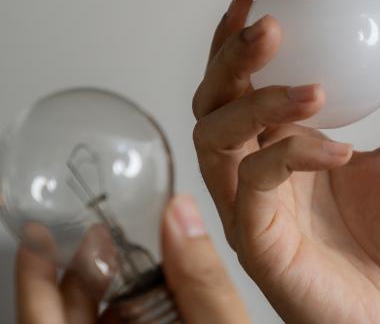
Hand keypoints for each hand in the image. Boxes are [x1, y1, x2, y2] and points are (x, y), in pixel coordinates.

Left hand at [14, 195, 251, 323]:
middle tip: (99, 235)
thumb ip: (200, 279)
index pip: (41, 319)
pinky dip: (126, 311)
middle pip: (63, 317)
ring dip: (108, 291)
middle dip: (82, 272)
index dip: (32, 275)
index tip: (34, 235)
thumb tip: (181, 212)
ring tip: (131, 260)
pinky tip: (155, 295)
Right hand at [191, 0, 379, 323]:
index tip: (255, 2)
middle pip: (213, 105)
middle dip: (232, 60)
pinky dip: (292, 155)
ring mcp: (256, 211)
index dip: (236, 44)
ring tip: (308, 88)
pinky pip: (254, 188)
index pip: (243, 87)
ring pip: (215, 140)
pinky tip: (337, 151)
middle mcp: (263, 177)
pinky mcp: (260, 246)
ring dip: (257, 101)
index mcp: (289, 152)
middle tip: (269, 28)